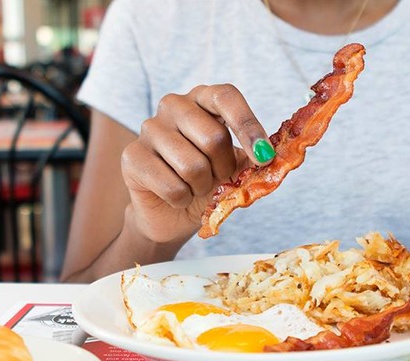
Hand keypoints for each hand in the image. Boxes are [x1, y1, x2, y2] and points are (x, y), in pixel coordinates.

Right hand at [121, 84, 273, 242]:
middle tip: (218, 178)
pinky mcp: (132, 156)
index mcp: (203, 99)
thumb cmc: (208, 181)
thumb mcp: (237, 167)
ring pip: (192, 165)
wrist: (172, 213)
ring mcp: (149, 128)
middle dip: (223, 169)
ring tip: (195, 187)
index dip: (248, 126)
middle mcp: (173, 105)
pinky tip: (176, 196)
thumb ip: (255, 157)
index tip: (265, 156)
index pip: (226, 97)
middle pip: (212, 137)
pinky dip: (182, 200)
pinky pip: (171, 185)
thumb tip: (277, 157)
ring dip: (202, 188)